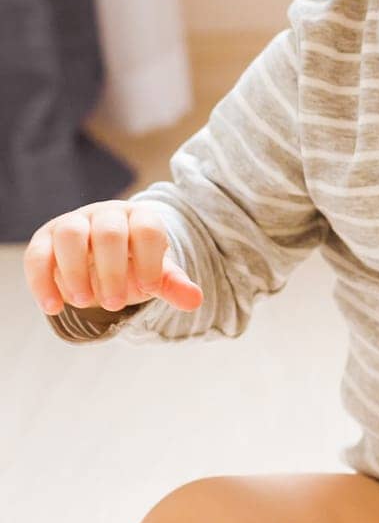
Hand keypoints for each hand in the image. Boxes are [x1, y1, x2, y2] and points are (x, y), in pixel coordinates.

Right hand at [23, 200, 203, 316]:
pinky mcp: (46, 239)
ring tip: (85, 302)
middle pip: (109, 232)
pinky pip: (38, 255)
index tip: (149, 289)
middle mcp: (106, 214)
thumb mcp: (156, 274)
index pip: (147, 229)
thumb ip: (173, 285)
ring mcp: (73, 223)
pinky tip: (53, 307)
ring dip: (76, 271)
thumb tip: (195, 300)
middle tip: (116, 304)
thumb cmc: (135, 265)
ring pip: (71, 235)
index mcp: (140, 218)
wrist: (102, 259)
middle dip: (113, 271)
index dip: (150, 261)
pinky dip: (42, 281)